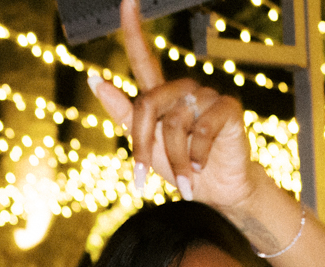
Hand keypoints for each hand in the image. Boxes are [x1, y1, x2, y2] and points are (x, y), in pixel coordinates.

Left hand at [88, 0, 266, 213]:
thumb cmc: (182, 166)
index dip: (134, 29)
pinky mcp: (228, 108)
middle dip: (142, 145)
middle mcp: (184, 89)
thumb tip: (95, 80)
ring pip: (174, 123)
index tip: (127, 0)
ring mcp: (207, 96)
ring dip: (174, 159)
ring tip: (185, 180)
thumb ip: (124, 114)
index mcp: (162, 95)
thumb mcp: (148, 145)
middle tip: (144, 178)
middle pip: (148, 104)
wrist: (217, 190)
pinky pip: (202, 129)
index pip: (144, 57)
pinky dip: (197, 155)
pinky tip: (200, 167)